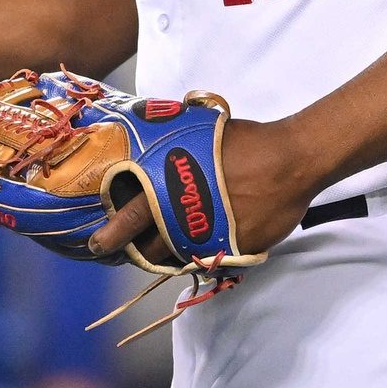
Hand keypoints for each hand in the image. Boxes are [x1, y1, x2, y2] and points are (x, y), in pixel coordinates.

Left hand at [84, 116, 318, 264]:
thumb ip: (167, 144)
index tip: (97, 244)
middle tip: (118, 253)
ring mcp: (207, 239)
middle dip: (129, 252)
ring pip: (174, 257)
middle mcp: (182, 220)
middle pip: (146, 248)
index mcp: (166, 188)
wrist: (289, 161)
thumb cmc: (242, 142)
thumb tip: (147, 128)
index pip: (127, 218)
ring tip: (153, 249)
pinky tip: (189, 247)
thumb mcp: (194, 133)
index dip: (111, 235)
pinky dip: (194, 253)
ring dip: (162, 254)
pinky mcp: (231, 251)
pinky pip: (205, 258)